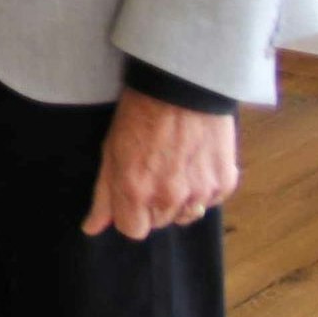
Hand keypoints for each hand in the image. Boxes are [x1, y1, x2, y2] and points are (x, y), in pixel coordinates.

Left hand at [86, 90, 239, 239]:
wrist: (182, 85)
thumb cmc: (140, 113)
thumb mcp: (111, 150)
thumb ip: (104, 194)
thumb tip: (92, 228)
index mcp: (136, 191)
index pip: (133, 230)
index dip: (129, 213)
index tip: (132, 194)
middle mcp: (169, 197)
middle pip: (159, 222)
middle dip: (153, 204)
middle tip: (154, 171)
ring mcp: (200, 192)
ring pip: (186, 214)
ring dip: (180, 199)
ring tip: (176, 165)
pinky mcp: (225, 182)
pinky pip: (211, 200)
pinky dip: (204, 187)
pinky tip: (196, 161)